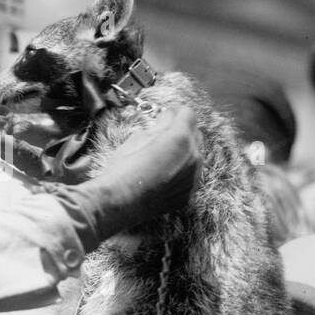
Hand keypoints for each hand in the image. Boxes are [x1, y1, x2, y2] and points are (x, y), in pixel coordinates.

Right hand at [82, 107, 201, 239]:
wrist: (118, 204)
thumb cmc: (123, 169)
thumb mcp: (137, 139)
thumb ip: (158, 126)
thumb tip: (166, 117)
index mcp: (180, 138)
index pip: (188, 113)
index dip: (176, 110)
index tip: (167, 113)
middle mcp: (193, 157)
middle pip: (196, 133)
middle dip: (182, 129)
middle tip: (164, 133)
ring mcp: (193, 178)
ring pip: (196, 156)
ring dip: (184, 151)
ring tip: (163, 155)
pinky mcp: (188, 195)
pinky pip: (190, 176)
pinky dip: (181, 171)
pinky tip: (164, 174)